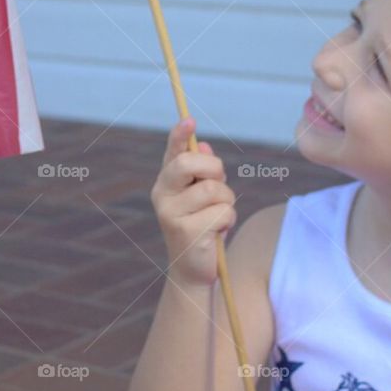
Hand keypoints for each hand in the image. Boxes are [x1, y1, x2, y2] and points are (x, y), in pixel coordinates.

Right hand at [150, 116, 236, 286]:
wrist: (193, 270)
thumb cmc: (202, 227)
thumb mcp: (203, 197)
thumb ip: (203, 173)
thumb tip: (204, 145)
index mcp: (166, 182)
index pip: (172, 151)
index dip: (180, 134)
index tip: (189, 120)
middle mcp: (162, 195)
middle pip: (192, 163)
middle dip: (215, 170)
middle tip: (218, 186)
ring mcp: (171, 213)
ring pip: (214, 190)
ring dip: (226, 203)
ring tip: (217, 217)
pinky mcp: (186, 231)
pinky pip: (223, 212)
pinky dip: (227, 222)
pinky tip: (216, 233)